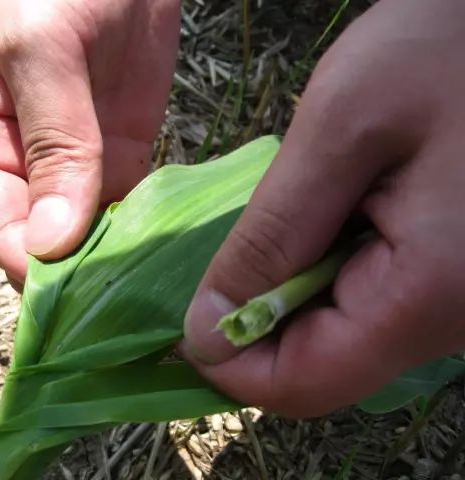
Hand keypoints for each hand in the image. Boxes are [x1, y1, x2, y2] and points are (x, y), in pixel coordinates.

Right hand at [0, 0, 179, 283]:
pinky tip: (159, 267)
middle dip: (69, 276)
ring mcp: (74, 168)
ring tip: (141, 301)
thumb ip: (51, 142)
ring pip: (83, 236)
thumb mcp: (43, 51)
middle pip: (38, 239)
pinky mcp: (120, 163)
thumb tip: (49, 242)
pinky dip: (138, 241)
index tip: (65, 300)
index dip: (25, 262)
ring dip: (108, 267)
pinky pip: (124, 214)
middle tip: (112, 314)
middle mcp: (21, 164)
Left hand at [182, 0, 464, 416]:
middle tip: (228, 255)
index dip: (229, 366)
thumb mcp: (341, 130)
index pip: (304, 383)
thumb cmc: (444, 52)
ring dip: (289, 294)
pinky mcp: (449, 279)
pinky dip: (325, 273)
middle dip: (255, 324)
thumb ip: (270, 236)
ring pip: (342, 337)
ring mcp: (455, 305)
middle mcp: (452, 321)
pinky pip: (370, 304)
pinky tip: (326, 217)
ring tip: (289, 219)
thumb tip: (205, 329)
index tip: (182, 323)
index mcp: (428, 295)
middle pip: (322, 366)